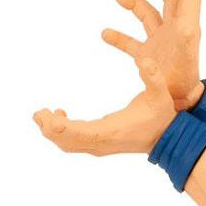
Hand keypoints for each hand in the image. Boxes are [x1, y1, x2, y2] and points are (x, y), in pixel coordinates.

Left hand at [33, 58, 174, 155]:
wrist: (167, 139)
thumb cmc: (162, 116)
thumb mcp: (162, 94)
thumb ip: (154, 77)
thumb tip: (145, 60)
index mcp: (111, 130)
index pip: (78, 133)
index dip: (58, 126)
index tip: (45, 114)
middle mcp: (102, 142)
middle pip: (67, 142)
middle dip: (49, 128)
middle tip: (38, 112)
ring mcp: (100, 146)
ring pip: (68, 145)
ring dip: (53, 132)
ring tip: (43, 114)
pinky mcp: (100, 144)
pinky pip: (74, 143)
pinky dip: (62, 133)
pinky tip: (60, 115)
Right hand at [101, 0, 202, 110]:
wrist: (179, 104)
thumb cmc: (184, 79)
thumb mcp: (186, 56)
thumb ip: (185, 37)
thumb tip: (187, 24)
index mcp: (185, 23)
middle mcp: (175, 29)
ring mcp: (161, 41)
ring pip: (148, 14)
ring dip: (135, 3)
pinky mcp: (149, 55)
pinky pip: (132, 41)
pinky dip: (119, 36)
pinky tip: (105, 33)